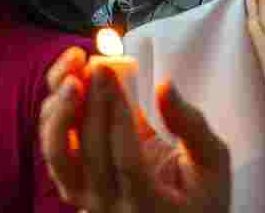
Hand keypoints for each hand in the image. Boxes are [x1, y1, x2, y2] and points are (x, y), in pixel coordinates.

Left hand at [39, 47, 230, 212]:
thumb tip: (164, 86)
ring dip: (62, 105)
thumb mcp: (212, 163)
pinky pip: (52, 143)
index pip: (127, 160)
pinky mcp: (67, 180)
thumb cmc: (196, 190)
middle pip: (91, 152)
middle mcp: (109, 206)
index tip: (115, 75)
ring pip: (57, 150)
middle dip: (92, 102)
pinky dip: (55, 107)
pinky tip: (70, 77)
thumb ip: (192, 127)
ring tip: (75, 68)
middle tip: (99, 65)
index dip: (119, 116)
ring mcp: (82, 195)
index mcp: (151, 206)